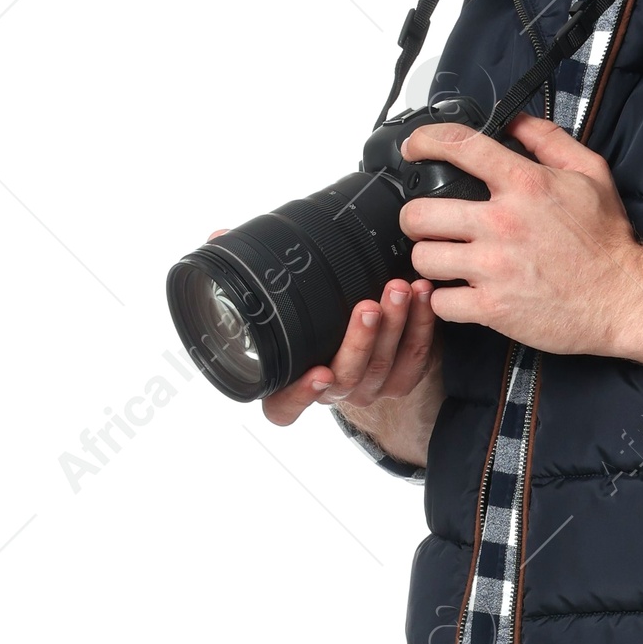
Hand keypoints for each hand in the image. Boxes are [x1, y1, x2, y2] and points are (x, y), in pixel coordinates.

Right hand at [259, 271, 440, 466]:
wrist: (359, 332)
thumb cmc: (308, 315)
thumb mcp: (275, 295)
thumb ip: (246, 272)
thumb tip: (219, 236)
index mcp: (290, 383)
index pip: (284, 407)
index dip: (299, 396)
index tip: (316, 373)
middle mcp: (330, 391)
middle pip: (347, 376)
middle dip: (361, 340)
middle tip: (369, 305)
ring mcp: (368, 387)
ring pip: (384, 366)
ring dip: (396, 325)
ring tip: (400, 289)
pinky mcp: (402, 378)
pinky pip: (415, 358)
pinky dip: (422, 324)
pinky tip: (423, 294)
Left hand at [398, 114, 641, 355]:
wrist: (624, 299)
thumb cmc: (607, 240)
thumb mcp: (590, 173)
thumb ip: (548, 139)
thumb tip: (515, 119)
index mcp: (524, 184)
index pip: (459, 147)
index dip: (425, 141)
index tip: (414, 148)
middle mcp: (503, 223)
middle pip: (420, 214)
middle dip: (416, 218)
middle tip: (428, 225)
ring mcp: (495, 268)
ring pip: (424, 259)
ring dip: (429, 260)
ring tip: (444, 261)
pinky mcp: (493, 308)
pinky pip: (441, 303)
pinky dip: (444, 301)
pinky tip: (457, 294)